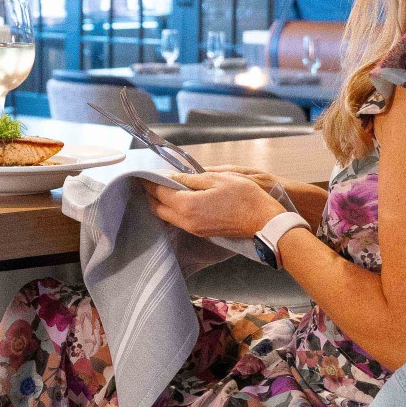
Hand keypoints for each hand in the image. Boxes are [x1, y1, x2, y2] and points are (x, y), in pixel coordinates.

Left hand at [142, 167, 286, 240]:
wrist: (263, 221)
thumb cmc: (244, 196)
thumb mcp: (218, 179)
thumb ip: (192, 179)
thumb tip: (174, 178)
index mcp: (189, 205)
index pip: (160, 192)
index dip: (149, 182)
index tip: (142, 174)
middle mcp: (187, 220)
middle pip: (158, 208)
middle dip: (149, 194)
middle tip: (146, 181)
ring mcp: (193, 229)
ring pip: (167, 217)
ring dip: (159, 203)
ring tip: (159, 188)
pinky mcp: (201, 232)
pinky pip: (178, 221)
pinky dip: (171, 210)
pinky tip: (175, 200)